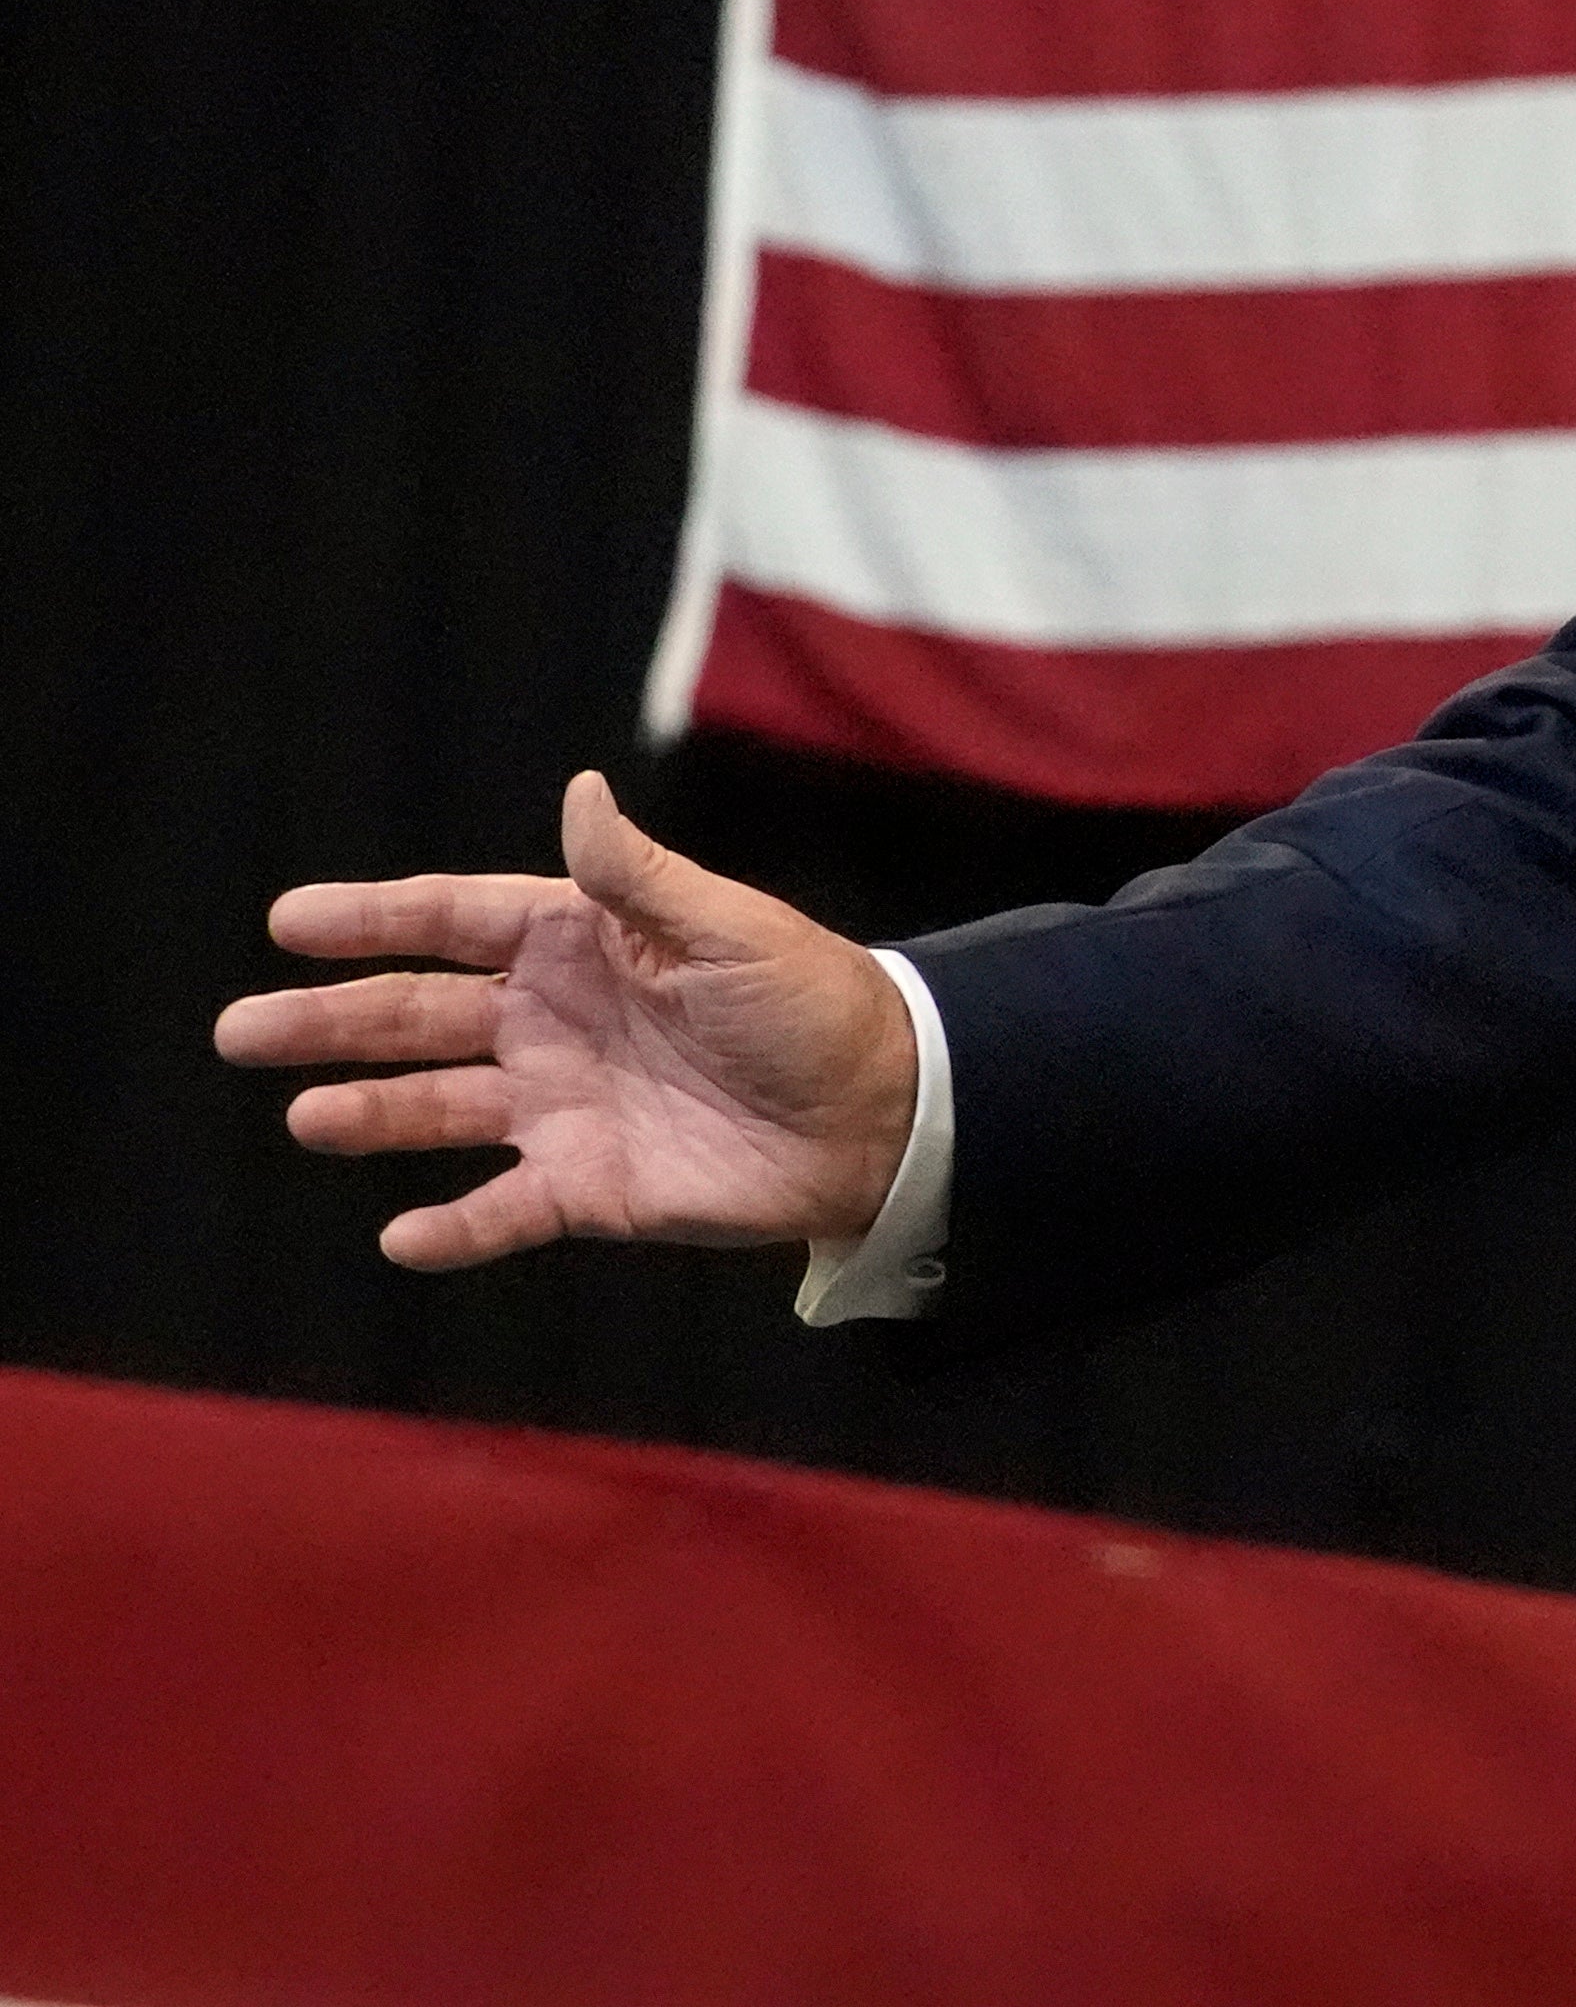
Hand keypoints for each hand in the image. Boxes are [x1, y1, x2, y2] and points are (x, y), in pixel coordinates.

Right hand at [215, 771, 915, 1266]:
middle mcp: (554, 1021)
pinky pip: (501, 1210)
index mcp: (584, 943)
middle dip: (330, 1021)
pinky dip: (452, 1228)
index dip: (374, 920)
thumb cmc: (813, 1002)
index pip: (456, 921)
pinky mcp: (589, 1186)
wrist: (883, 1112)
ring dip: (369, 1114)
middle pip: (419, 1016)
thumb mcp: (729, 928)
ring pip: (438, 1109)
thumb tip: (578, 791)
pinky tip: (399, 1235)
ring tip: (305, 1117)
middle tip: (240, 1028)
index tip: (287, 921)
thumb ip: (638, 876)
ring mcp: (563, 1105)